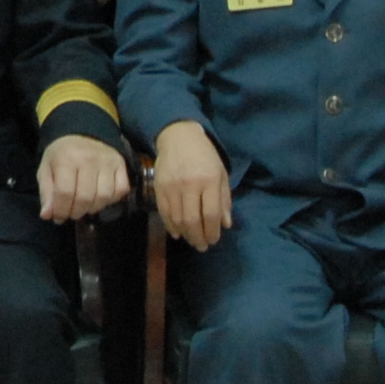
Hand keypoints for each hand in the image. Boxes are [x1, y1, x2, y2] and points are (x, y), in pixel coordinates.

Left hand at [37, 133, 129, 222]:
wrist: (82, 132)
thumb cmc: (61, 154)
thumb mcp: (46, 169)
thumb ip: (46, 193)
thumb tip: (47, 215)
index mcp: (66, 158)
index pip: (65, 192)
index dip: (61, 210)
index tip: (58, 217)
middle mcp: (89, 158)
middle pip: (85, 197)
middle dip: (76, 212)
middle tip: (70, 213)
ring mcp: (107, 161)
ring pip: (104, 197)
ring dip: (93, 208)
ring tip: (84, 206)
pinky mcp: (121, 164)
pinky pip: (120, 190)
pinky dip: (111, 199)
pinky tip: (100, 197)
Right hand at [150, 120, 232, 248]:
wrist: (178, 137)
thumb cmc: (205, 156)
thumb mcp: (221, 174)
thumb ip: (224, 199)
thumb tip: (225, 224)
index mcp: (209, 180)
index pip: (211, 213)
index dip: (212, 231)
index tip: (214, 240)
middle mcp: (190, 184)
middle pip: (192, 219)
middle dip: (198, 237)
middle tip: (202, 246)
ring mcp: (172, 186)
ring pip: (177, 218)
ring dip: (185, 234)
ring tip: (191, 240)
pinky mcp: (159, 187)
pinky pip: (164, 212)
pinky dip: (170, 225)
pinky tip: (177, 233)